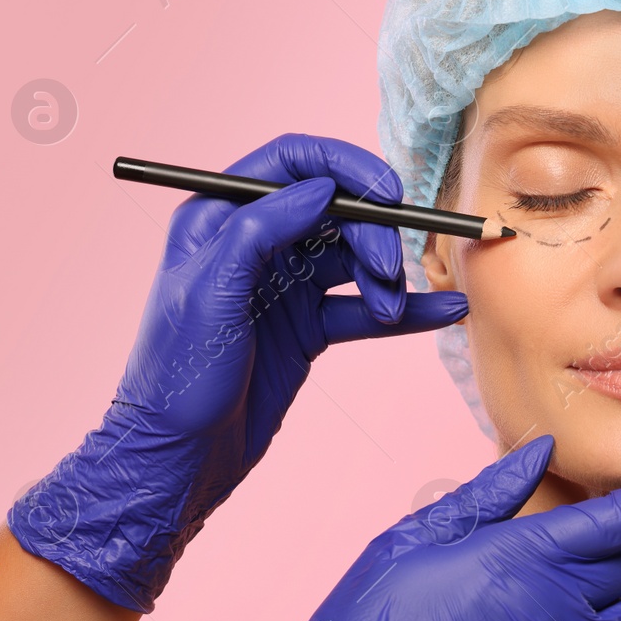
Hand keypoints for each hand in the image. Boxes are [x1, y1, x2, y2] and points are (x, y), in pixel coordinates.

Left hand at [8, 134, 465, 611]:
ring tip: (393, 309)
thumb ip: (260, 230)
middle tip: (388, 271)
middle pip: (335, 210)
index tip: (387, 192)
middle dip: (372, 233)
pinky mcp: (308, 327)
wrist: (180, 458)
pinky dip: (405, 311)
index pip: (290, 162)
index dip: (344, 166)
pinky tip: (442, 312)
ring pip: (354, 259)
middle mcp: (255, 243)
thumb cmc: (177, 376)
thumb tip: (320, 188)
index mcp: (220, 218)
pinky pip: (364, 307)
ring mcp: (284, 286)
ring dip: (386, 277)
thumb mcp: (210, 292)